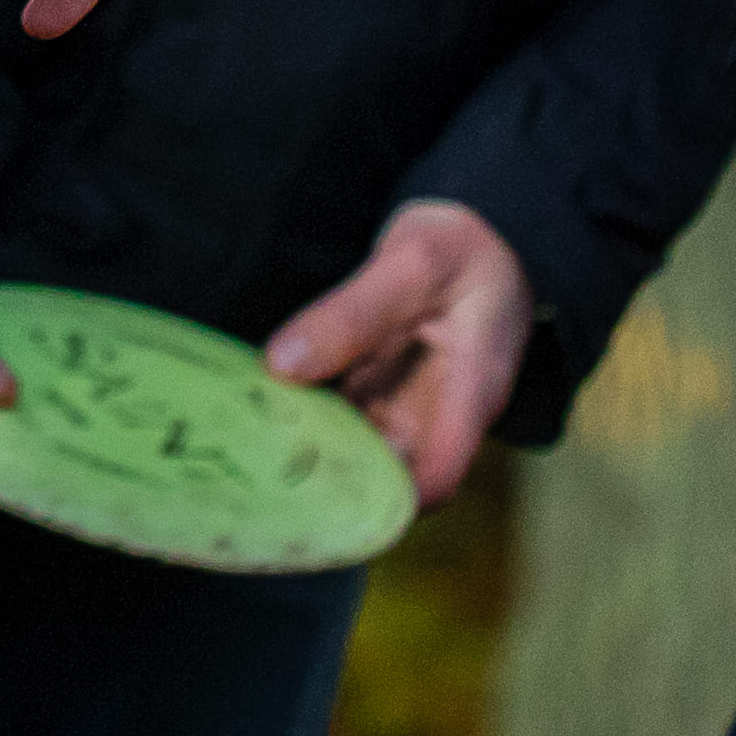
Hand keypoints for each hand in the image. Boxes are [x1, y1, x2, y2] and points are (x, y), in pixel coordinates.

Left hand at [262, 198, 533, 507]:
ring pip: (364, 455)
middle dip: (332, 482)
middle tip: (259, 471)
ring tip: (249, 448)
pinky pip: (350, 422)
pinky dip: (313, 420)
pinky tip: (266, 410)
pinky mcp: (389, 393)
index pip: (436, 479)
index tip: (314, 494)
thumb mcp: (410, 263)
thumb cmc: (462, 246)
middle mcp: (444, 416)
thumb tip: (281, 366)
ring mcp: (416, 408)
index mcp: (470, 394)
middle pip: (392, 478)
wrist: (485, 233)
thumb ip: (350, 315)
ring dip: (315, 453)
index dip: (384, 502)